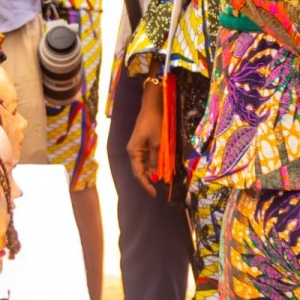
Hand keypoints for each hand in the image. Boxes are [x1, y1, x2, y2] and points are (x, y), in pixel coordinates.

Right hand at [126, 80, 164, 196]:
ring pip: (146, 165)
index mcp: (134, 152)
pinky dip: (156, 163)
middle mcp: (134, 151)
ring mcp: (139, 148)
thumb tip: (157, 175)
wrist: (152, 106)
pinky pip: (149, 158)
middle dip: (151, 179)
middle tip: (163, 186)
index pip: (138, 174)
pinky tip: (163, 166)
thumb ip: (156, 160)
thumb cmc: (154, 123)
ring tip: (166, 177)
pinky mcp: (144, 144)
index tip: (155, 194)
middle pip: (141, 170)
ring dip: (155, 171)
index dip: (146, 185)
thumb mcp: (158, 143)